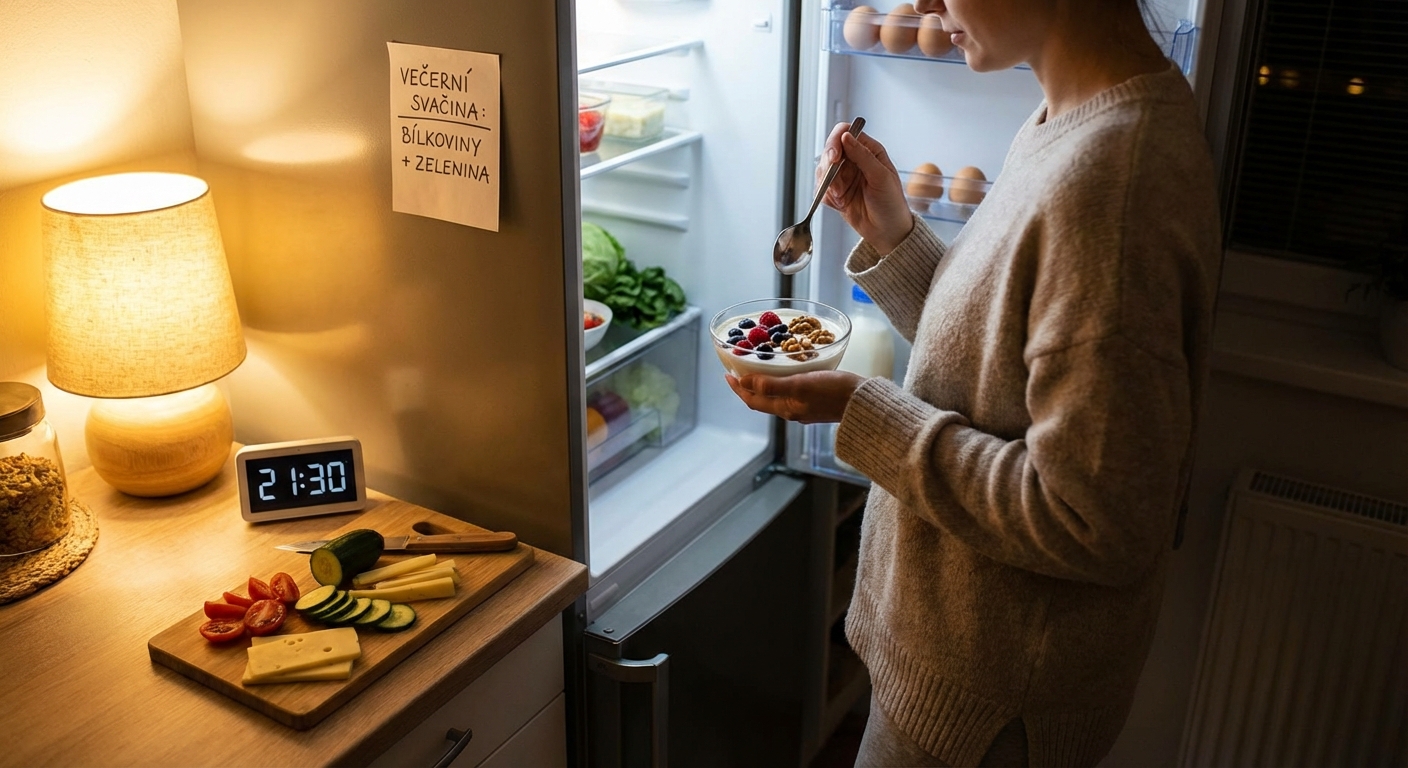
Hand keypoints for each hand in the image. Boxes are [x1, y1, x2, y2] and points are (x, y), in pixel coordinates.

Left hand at [724, 370, 865, 423]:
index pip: (753, 400)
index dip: (738, 388)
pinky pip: (790, 393)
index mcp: (785, 409)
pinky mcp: (816, 402)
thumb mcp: (800, 385)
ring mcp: (804, 408)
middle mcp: (792, 411)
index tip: (727, 374)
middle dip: (748, 387)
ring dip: (763, 385)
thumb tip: (745, 382)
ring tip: (758, 369)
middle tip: (739, 370)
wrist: (862, 402)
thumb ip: (772, 385)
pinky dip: (780, 383)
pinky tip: (785, 372)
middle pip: (762, 400)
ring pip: (776, 397)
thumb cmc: (833, 391)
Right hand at [818, 123, 913, 253]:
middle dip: (828, 166)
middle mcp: (854, 160)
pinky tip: (839, 204)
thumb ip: (863, 156)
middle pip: (829, 150)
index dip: (836, 141)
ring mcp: (844, 176)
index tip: (834, 158)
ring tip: (840, 196)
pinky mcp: (836, 192)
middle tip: (835, 183)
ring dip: (827, 183)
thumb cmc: (892, 204)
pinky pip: (820, 188)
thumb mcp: (881, 177)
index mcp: (869, 151)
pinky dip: (825, 196)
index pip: (845, 133)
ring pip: (822, 169)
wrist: (888, 232)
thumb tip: (846, 136)